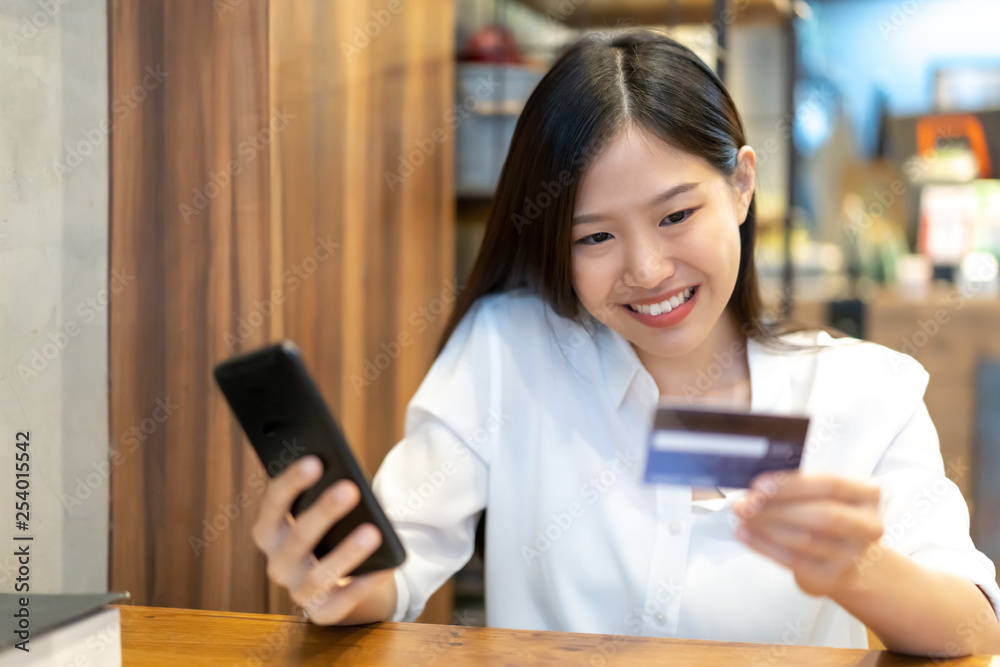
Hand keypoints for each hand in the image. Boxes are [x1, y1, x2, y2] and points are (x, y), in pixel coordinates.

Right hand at [251, 455, 387, 623]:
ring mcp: (298, 591)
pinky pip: (341, 602)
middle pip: (297, 537)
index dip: (292, 482)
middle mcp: (278, 562)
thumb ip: (323, 487)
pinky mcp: (323, 613)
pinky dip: (360, 585)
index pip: (273, 503)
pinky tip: (382, 568)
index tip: (315, 460)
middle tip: (349, 488)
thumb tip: (330, 460)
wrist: (351, 581)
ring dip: (345, 552)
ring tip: (372, 531)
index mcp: (271, 530)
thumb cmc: (336, 532)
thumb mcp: (326, 509)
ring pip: (318, 575)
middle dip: (323, 512)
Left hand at [732, 472, 883, 597]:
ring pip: (804, 539)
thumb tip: (756, 487)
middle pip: (821, 515)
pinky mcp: (832, 576)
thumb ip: (795, 487)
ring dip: (765, 526)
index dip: (792, 485)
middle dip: (777, 508)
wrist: (846, 558)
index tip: (760, 485)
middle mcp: (867, 526)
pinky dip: (763, 545)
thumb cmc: (828, 516)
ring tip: (742, 516)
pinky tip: (746, 534)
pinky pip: (792, 560)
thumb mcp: (821, 494)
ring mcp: (852, 555)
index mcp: (867, 495)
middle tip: (747, 503)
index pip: (830, 485)